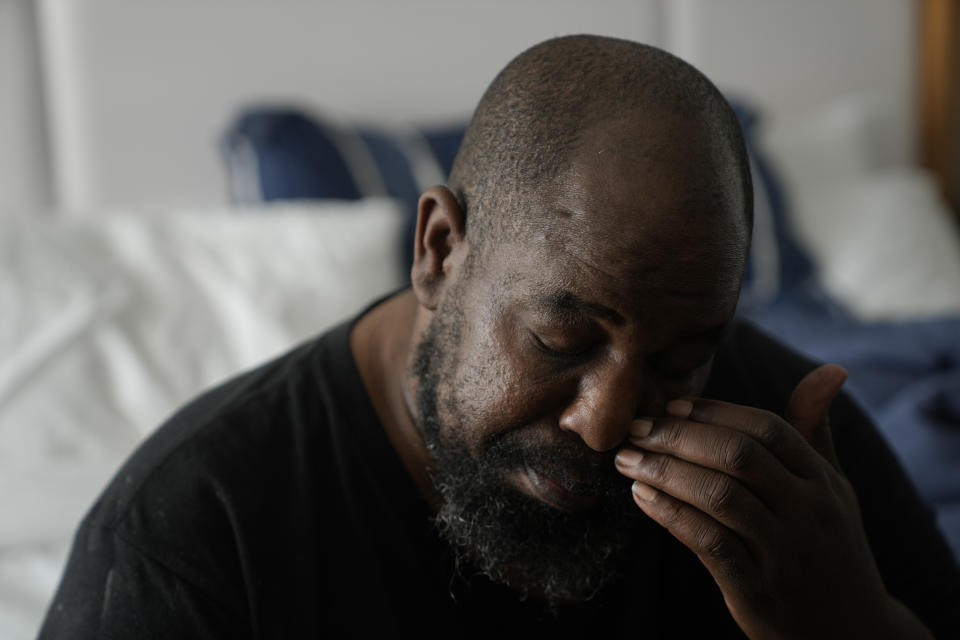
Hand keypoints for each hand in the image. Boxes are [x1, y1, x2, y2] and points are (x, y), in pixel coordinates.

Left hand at [614, 365, 931, 638]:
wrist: (850, 630)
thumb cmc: (829, 543)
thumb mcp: (833, 488)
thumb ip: (814, 431)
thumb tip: (830, 369)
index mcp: (822, 481)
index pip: (767, 428)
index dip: (714, 412)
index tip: (671, 404)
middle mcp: (808, 512)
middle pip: (738, 456)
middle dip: (678, 436)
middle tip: (636, 429)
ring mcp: (784, 551)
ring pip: (718, 495)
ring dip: (664, 472)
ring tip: (627, 460)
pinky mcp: (757, 587)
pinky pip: (708, 542)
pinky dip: (670, 514)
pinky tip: (642, 497)